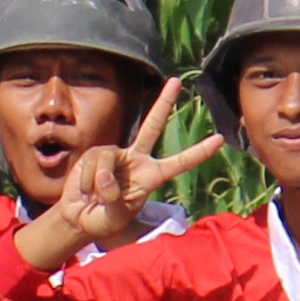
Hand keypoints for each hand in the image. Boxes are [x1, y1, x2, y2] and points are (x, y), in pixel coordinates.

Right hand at [11, 83, 232, 273]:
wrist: (80, 217)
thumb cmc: (104, 220)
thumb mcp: (115, 217)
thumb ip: (114, 198)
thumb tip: (107, 175)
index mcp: (152, 177)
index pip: (180, 163)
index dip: (199, 152)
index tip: (220, 139)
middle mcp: (138, 160)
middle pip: (153, 126)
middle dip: (164, 102)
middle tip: (177, 80)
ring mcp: (117, 154)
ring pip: (109, 156)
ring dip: (99, 182)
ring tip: (96, 197)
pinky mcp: (97, 152)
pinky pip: (94, 160)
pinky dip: (87, 179)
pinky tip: (85, 189)